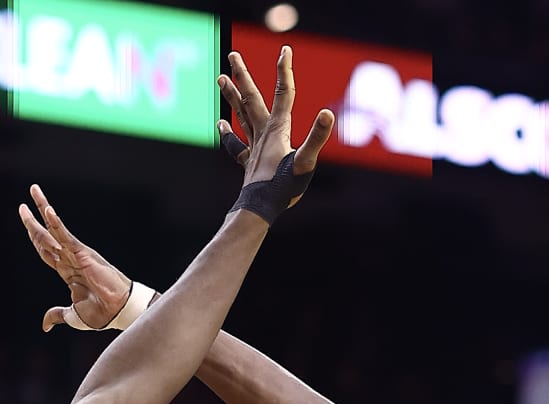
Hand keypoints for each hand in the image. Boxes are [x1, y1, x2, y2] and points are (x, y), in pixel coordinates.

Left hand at [17, 184, 131, 332]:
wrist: (116, 312)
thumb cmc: (100, 313)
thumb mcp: (71, 316)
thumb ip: (56, 315)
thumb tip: (44, 325)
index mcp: (67, 271)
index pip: (45, 251)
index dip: (34, 238)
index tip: (26, 224)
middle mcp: (70, 259)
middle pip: (46, 236)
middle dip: (33, 220)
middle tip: (22, 205)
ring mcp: (76, 254)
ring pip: (54, 229)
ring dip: (42, 209)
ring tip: (33, 191)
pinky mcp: (83, 254)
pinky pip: (66, 236)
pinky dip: (56, 224)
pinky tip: (48, 211)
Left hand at [218, 46, 333, 199]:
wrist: (260, 208)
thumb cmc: (283, 187)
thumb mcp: (305, 162)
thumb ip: (317, 137)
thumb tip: (328, 113)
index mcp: (278, 129)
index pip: (284, 93)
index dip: (285, 70)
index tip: (284, 50)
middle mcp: (263, 133)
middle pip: (251, 98)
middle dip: (243, 75)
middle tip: (232, 55)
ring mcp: (253, 146)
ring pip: (241, 114)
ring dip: (232, 95)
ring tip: (221, 78)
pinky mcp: (249, 160)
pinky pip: (236, 143)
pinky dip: (228, 132)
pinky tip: (221, 122)